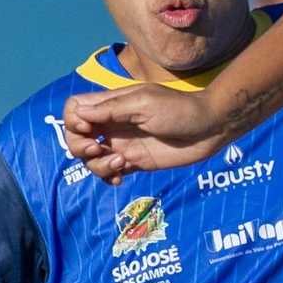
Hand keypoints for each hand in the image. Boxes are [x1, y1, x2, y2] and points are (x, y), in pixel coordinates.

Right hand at [62, 84, 231, 181]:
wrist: (210, 128)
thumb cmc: (180, 109)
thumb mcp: (144, 104)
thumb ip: (111, 110)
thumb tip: (78, 114)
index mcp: (112, 104)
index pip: (74, 109)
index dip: (72, 121)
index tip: (88, 129)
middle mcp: (113, 125)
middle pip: (75, 137)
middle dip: (78, 146)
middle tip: (97, 148)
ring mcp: (122, 144)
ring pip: (90, 159)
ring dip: (96, 164)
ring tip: (121, 162)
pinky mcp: (135, 162)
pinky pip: (109, 173)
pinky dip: (108, 177)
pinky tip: (121, 177)